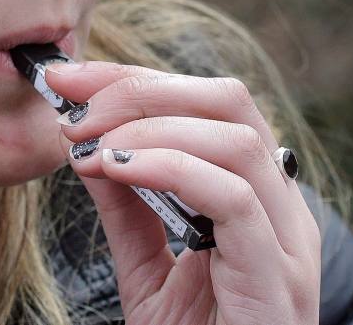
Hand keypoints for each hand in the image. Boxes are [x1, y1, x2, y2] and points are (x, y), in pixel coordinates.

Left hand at [46, 61, 320, 323]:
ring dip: (147, 126)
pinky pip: (232, 196)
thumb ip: (125, 205)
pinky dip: (169, 167)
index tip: (67, 79)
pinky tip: (117, 169)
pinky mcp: (277, 272)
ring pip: (233, 136)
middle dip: (140, 89)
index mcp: (251, 192)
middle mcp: (278, 204)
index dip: (132, 79)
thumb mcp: (145, 264)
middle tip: (74, 108)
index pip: (203, 103)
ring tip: (89, 145)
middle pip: (226, 100)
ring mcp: (285, 237)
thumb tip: (87, 146)